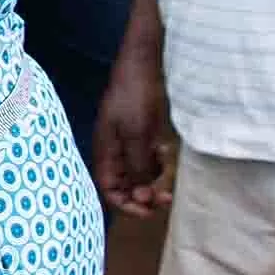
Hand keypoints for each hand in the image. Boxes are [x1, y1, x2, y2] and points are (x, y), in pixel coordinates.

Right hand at [91, 44, 172, 216]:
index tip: (149, 209)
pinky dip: (159, 162)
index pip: (110, 190)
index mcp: (106, 153)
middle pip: (127, 186)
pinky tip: (165, 152)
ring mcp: (129, 144)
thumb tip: (142, 193)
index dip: (127, 205)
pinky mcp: (142, 135)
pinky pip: (150, 159)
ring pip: (141, 175)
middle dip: (145, 195)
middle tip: (166, 197)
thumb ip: (138, 164)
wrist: (142, 65)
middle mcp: (115, 153)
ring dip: (155, 179)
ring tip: (168, 170)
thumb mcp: (136, 133)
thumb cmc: (134, 96)